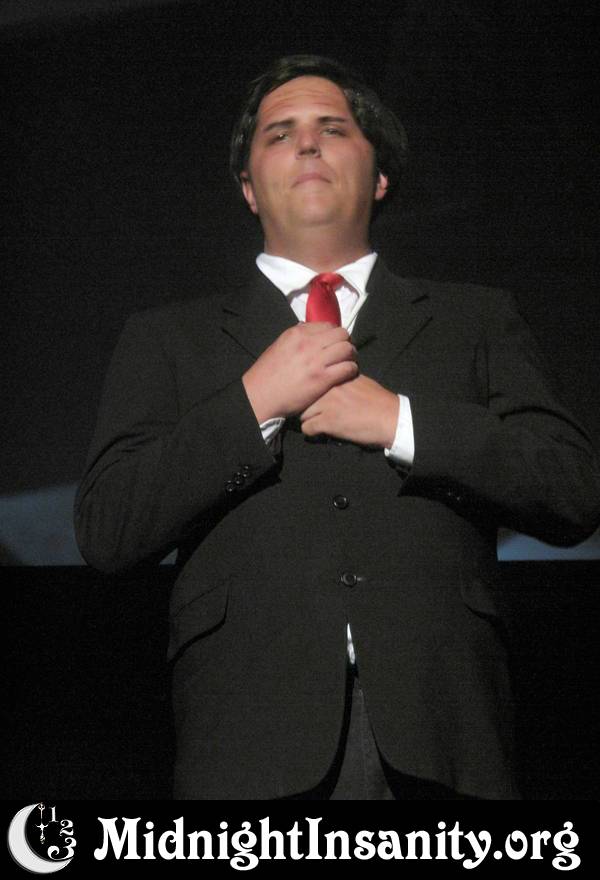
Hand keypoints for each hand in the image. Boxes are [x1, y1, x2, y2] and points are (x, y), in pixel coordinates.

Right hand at [242, 322, 357, 421]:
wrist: (260, 395)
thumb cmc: (267, 374)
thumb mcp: (279, 346)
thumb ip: (296, 338)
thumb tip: (309, 330)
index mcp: (297, 333)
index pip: (328, 325)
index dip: (334, 335)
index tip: (334, 344)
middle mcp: (308, 343)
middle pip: (342, 334)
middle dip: (346, 342)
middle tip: (345, 353)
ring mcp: (316, 360)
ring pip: (347, 349)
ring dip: (351, 356)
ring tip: (348, 363)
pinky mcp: (322, 378)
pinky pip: (348, 367)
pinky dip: (351, 370)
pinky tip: (347, 375)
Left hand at [300, 374, 398, 447]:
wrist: (391, 419)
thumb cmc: (380, 402)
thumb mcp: (360, 382)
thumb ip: (343, 379)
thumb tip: (333, 381)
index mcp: (337, 376)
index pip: (313, 382)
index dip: (312, 393)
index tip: (314, 400)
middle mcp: (329, 388)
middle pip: (304, 398)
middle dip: (308, 407)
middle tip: (315, 415)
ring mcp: (327, 405)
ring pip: (302, 413)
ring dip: (309, 420)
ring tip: (318, 424)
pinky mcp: (328, 422)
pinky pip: (307, 428)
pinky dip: (313, 432)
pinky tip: (322, 432)